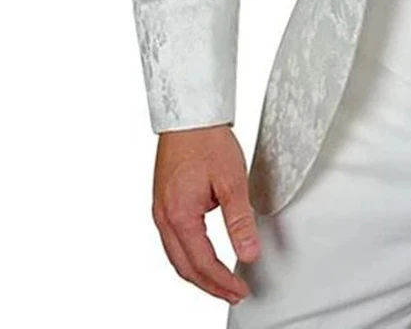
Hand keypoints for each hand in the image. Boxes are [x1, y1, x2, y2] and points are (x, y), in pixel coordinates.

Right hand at [152, 124, 259, 304]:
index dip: (222, 282)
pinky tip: (204, 255)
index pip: (202, 263)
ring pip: (176, 256)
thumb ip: (240, 222)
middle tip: (233, 294)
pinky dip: (190, 255)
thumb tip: (249, 253)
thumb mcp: (233, 182)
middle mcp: (164, 217)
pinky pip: (173, 241)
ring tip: (222, 281)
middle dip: (209, 285)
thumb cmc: (208, 141)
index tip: (241, 291)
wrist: (190, 115)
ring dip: (199, 273)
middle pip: (184, 267)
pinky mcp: (163, 202)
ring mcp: (161, 210)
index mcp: (179, 216)